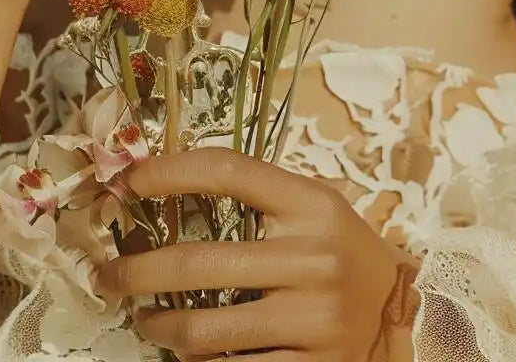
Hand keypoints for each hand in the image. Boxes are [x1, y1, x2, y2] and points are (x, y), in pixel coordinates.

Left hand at [96, 148, 415, 361]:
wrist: (409, 315)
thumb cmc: (344, 250)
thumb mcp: (314, 206)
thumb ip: (258, 194)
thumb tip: (168, 182)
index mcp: (310, 204)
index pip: (228, 172)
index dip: (169, 171)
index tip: (128, 182)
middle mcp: (312, 257)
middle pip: (198, 260)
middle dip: (136, 270)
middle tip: (105, 274)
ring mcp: (312, 317)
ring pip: (206, 329)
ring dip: (159, 325)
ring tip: (143, 319)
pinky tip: (186, 354)